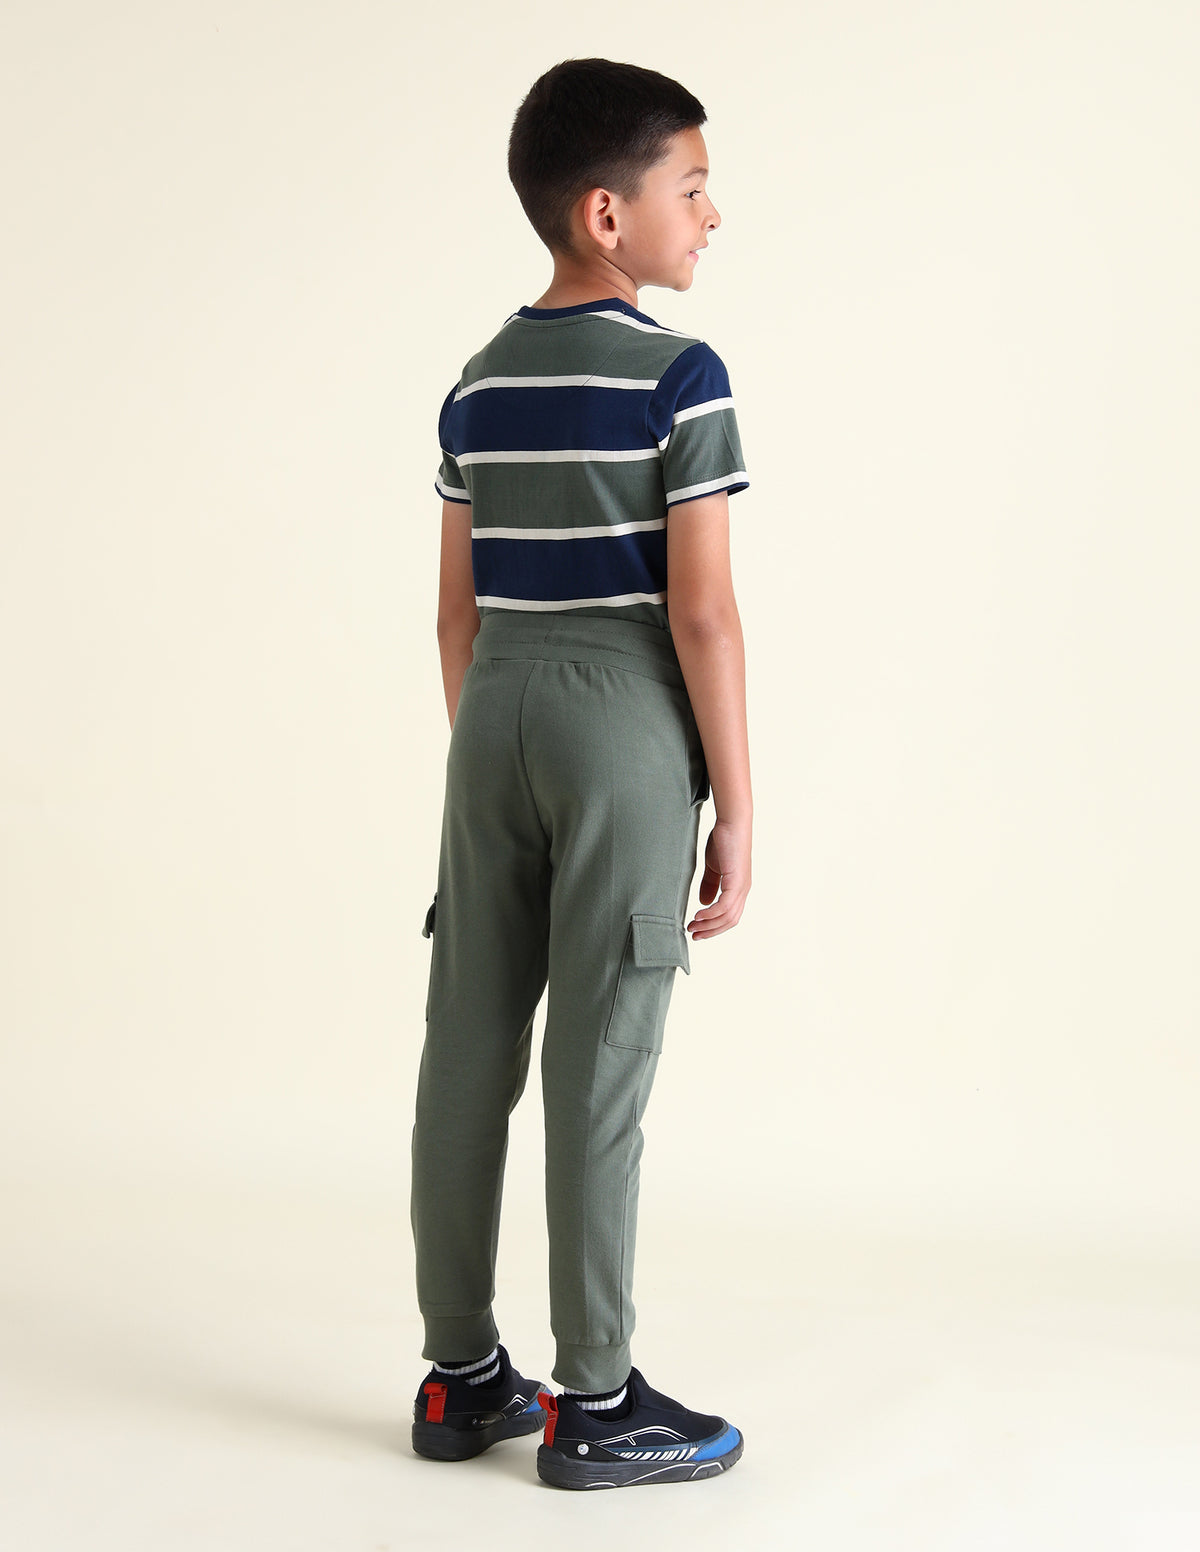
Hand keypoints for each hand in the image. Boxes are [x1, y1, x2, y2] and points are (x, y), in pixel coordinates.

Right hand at [686, 816, 751, 939]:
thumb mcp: (713, 866)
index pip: (729, 916)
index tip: (696, 929)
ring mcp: (741, 887)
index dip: (714, 926)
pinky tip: (698, 915)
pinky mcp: (736, 882)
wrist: (732, 823)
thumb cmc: (723, 840)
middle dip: (710, 930)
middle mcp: (743, 891)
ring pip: (727, 917)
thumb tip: (704, 903)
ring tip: (692, 926)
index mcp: (739, 888)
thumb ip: (710, 884)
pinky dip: (711, 914)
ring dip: (708, 925)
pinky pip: (724, 906)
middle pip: (729, 921)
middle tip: (693, 934)